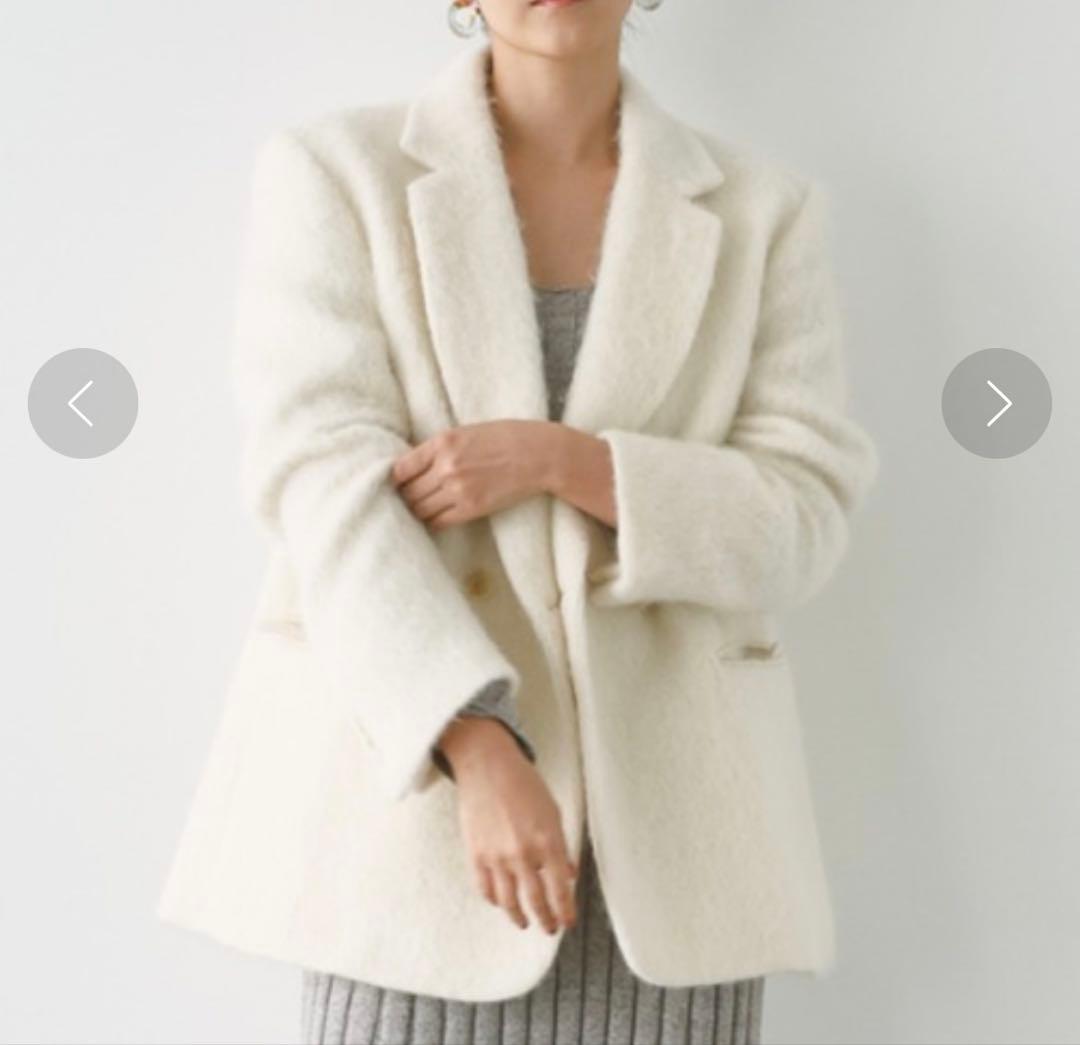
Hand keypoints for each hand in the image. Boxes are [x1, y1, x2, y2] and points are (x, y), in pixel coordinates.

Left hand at [391, 420, 554, 530]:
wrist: (540, 454)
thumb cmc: (506, 437)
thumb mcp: (466, 431)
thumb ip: (439, 448)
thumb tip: (413, 467)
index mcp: (442, 442)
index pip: (400, 468)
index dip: (395, 479)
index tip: (398, 483)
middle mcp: (446, 467)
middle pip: (408, 492)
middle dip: (404, 497)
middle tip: (406, 500)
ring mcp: (458, 490)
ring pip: (420, 510)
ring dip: (417, 511)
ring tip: (420, 510)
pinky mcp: (471, 508)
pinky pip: (438, 522)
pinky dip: (433, 521)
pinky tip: (436, 517)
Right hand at [437, 717, 578, 933]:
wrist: (487, 766)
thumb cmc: (523, 783)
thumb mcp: (553, 812)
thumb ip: (561, 846)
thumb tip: (568, 873)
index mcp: (548, 841)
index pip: (561, 889)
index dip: (565, 911)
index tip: (568, 921)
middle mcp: (523, 853)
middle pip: (537, 901)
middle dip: (546, 919)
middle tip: (550, 927)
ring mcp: (497, 856)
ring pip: (509, 901)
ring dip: (519, 916)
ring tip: (525, 922)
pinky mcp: (476, 854)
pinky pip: (485, 889)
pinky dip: (494, 900)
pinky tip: (501, 902)